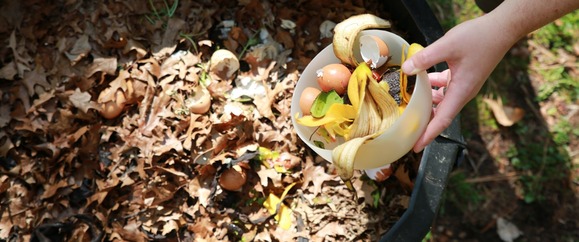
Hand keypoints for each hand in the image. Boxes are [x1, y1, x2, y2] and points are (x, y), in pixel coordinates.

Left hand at [402, 15, 515, 151]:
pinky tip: (421, 78)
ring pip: (441, 100)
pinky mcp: (463, 76)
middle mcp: (463, 92)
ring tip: (408, 105)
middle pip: (441, 114)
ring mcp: (464, 84)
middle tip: (406, 131)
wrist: (502, 28)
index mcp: (462, 91)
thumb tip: (407, 69)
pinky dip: (432, 86)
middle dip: (424, 123)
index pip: (443, 120)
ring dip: (427, 103)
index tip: (416, 146)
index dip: (428, 134)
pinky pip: (445, 87)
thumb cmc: (480, 37)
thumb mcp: (447, 45)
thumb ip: (425, 58)